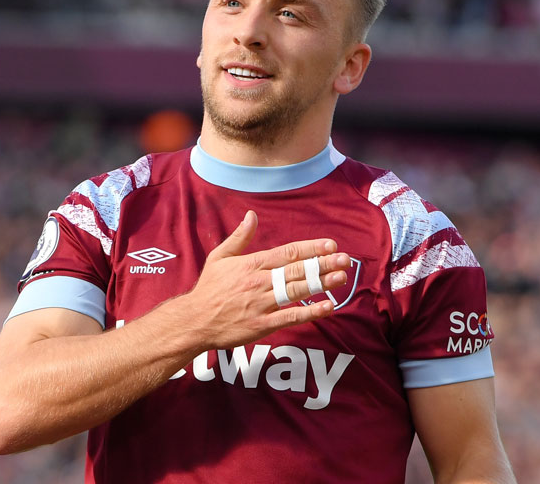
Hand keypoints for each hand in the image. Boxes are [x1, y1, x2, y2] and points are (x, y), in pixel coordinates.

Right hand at [178, 210, 351, 349]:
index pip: (287, 252)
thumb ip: (239, 237)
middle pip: (296, 270)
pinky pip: (289, 317)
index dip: (310, 248)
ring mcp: (261, 304)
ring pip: (296, 291)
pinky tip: (327, 307)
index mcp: (252, 264)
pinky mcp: (261, 325)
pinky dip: (309, 312)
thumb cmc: (208, 288)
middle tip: (346, 259)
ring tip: (341, 277)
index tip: (330, 245)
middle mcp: (259, 281)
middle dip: (322, 264)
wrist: (194, 320)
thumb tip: (252, 215)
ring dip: (321, 284)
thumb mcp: (219, 257)